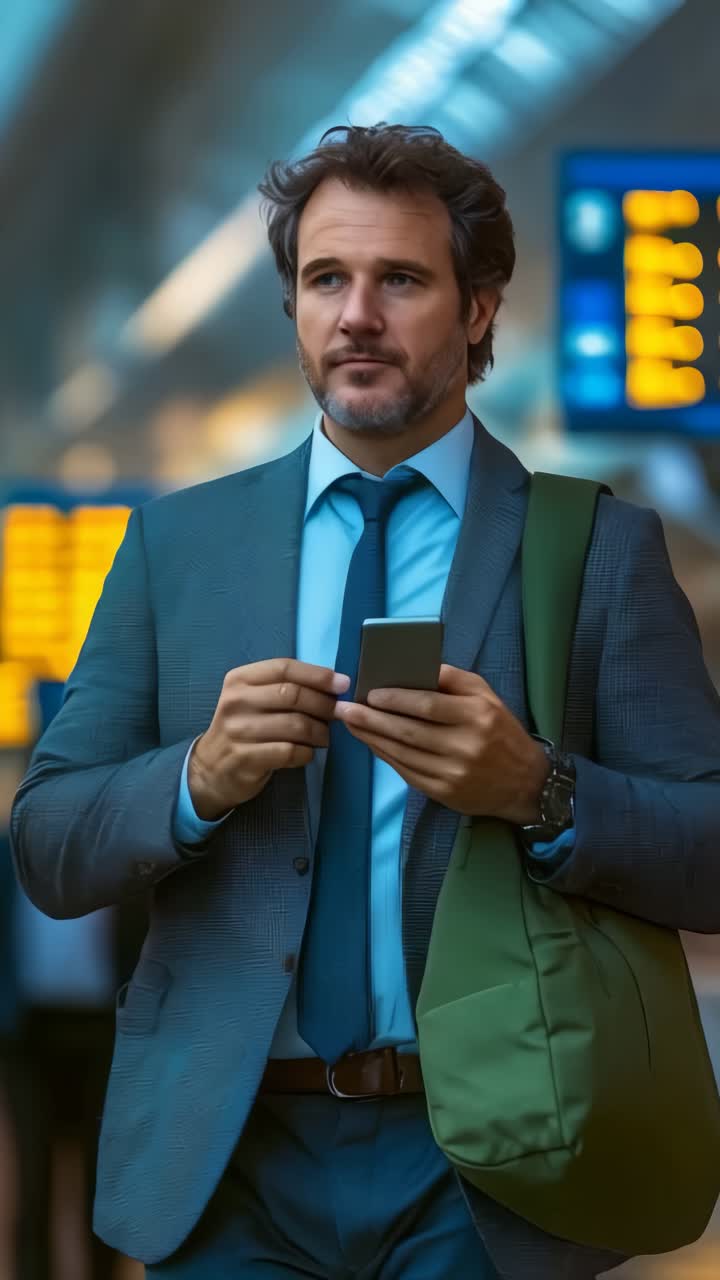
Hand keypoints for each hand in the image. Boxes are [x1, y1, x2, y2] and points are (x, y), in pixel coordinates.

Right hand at [189, 659, 349, 819]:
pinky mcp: (245, 758)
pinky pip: (290, 752)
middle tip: (338, 714)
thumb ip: (284, 688)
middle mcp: (236, 701)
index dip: (317, 674)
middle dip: (323, 704)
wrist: (210, 769)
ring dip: (319, 731)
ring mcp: (238, 731)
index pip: (284, 668)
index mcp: (239, 680)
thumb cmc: (243, 729)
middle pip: (292, 694)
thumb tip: (333, 685)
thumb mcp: (253, 700)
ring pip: (295, 724)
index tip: (342, 684)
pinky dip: (307, 752)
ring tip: (324, 736)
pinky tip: (307, 752)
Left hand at [332, 664, 548, 822]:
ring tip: (351, 723)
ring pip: (402, 753)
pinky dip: (384, 756)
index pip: (427, 706)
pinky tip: (370, 742)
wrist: (525, 783)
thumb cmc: (501, 731)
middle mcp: (465, 746)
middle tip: (345, 709)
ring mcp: (453, 773)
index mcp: (477, 716)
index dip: (395, 700)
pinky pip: (406, 771)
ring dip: (371, 738)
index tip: (369, 693)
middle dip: (371, 719)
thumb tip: (414, 667)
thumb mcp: (487, 696)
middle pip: (408, 731)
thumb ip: (453, 679)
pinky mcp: (444, 793)